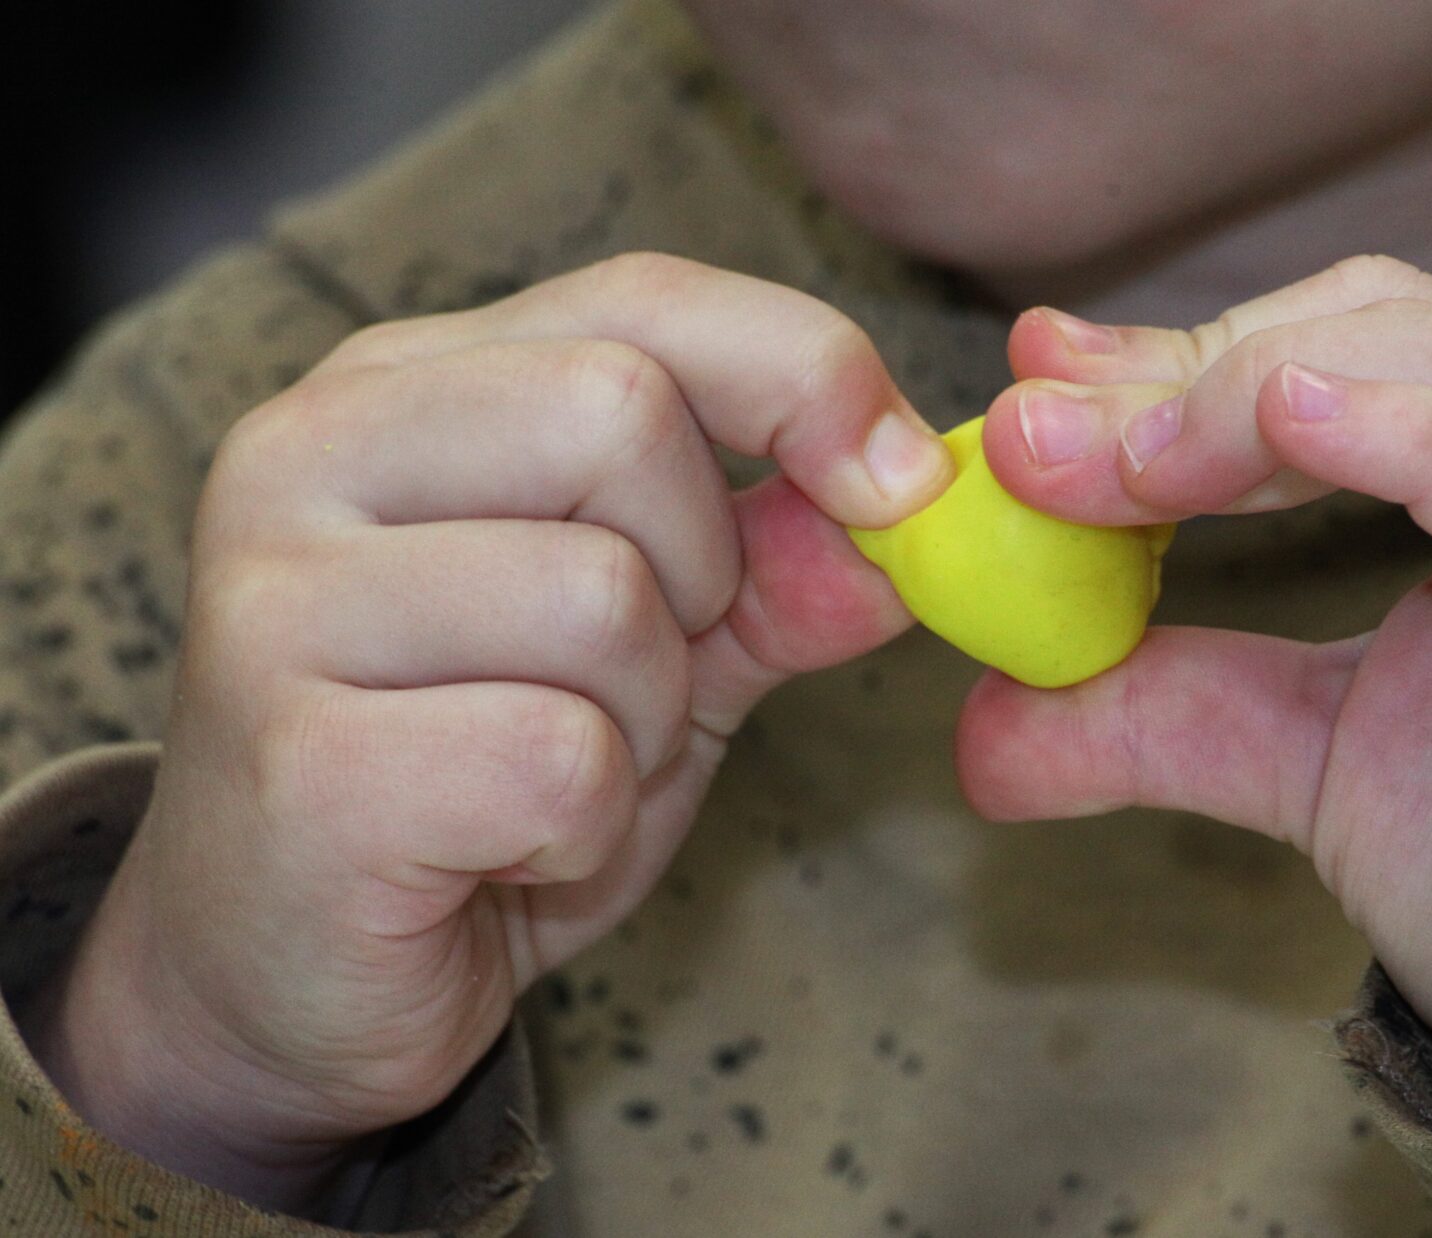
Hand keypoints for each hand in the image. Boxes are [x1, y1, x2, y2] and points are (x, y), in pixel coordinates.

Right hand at [19, 254, 940, 1214]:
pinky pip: (560, 759)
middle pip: (623, 417)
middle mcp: (311, 454)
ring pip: (604, 600)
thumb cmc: (475, 781)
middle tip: (632, 685)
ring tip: (551, 778)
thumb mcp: (654, 654)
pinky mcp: (298, 760)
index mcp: (402, 391)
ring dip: (641, 725)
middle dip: (697, 578)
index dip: (804, 372)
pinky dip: (585, 827)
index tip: (901, 484)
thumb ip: (774, 567)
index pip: (640, 301)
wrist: (288, 975)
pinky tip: (503, 852)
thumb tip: (918, 498)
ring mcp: (280, 601)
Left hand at [957, 256, 1431, 1134]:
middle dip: (1192, 374)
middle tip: (1031, 433)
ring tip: (1095, 460)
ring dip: (1246, 401)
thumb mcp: (1311, 759)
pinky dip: (1404, 443)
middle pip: (1398, 331)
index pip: (1369, 334)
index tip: (1040, 378)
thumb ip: (1161, 709)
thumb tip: (980, 729)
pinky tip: (1282, 416)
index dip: (1194, 346)